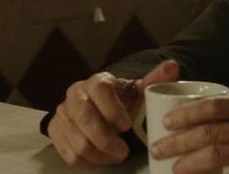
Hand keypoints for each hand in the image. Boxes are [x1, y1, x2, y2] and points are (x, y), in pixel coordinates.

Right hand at [48, 59, 179, 166]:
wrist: (98, 106)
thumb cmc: (121, 100)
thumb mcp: (139, 90)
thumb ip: (155, 80)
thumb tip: (172, 66)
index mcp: (97, 81)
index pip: (100, 90)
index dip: (113, 109)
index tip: (126, 125)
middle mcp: (75, 94)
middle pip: (84, 119)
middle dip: (106, 140)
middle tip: (123, 151)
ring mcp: (63, 114)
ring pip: (77, 142)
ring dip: (100, 155)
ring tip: (115, 155)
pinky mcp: (57, 131)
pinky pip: (69, 154)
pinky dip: (88, 162)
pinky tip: (101, 158)